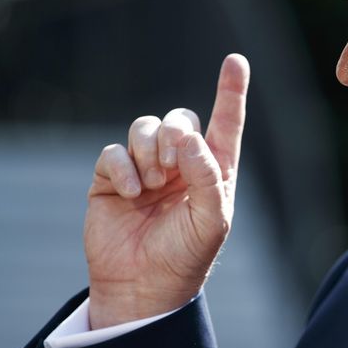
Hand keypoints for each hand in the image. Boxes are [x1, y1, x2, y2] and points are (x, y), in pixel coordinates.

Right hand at [84, 54, 249, 328]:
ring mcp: (145, 168)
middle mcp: (181, 163)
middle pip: (179, 118)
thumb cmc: (186, 255)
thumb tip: (185, 135)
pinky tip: (130, 192)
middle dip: (174, 136)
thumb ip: (206, 174)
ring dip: (149, 149)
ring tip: (152, 184)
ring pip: (144, 126)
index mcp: (213, 170)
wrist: (143, 287)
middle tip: (171, 171)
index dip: (231, 91)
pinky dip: (122, 167)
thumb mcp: (211, 219)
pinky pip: (114, 151)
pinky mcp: (111, 178)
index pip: (225, 123)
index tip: (236, 60)